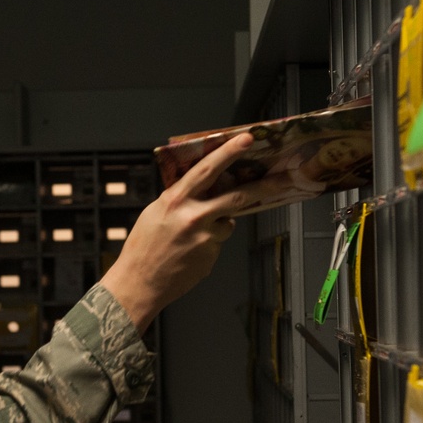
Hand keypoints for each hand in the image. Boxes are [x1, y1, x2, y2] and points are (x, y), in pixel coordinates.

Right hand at [100, 132, 257, 332]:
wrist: (139, 283)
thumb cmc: (143, 248)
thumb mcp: (155, 213)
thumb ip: (180, 199)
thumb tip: (203, 187)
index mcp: (176, 201)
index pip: (207, 169)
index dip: (228, 152)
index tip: (247, 139)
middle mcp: (194, 217)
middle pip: (237, 197)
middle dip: (264, 187)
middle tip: (283, 179)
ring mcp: (205, 238)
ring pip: (228, 222)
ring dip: (220, 223)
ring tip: (193, 235)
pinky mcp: (211, 256)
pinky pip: (218, 242)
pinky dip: (208, 243)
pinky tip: (189, 252)